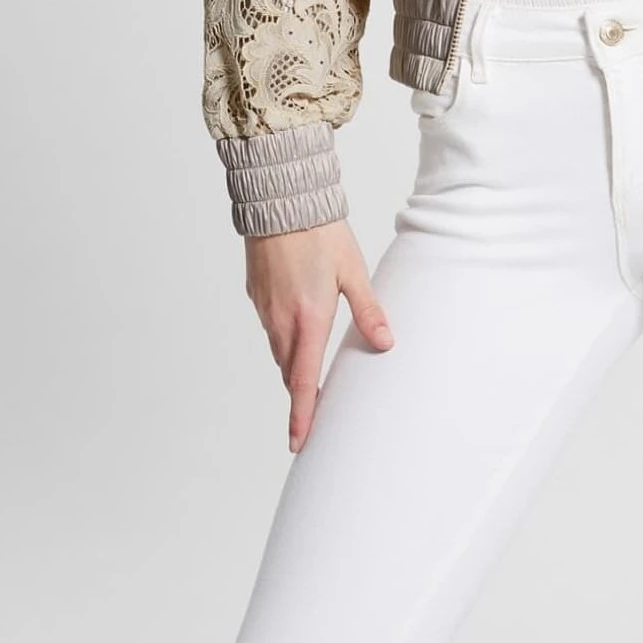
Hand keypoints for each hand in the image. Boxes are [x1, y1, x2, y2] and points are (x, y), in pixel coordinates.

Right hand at [244, 222, 393, 452]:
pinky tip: (296, 331)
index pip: (304, 380)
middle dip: (300, 397)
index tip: (299, 441)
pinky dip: (283, 340)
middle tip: (311, 419)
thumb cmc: (320, 233)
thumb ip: (368, 311)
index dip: (303, 414)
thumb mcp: (353, 272)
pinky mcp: (257, 295)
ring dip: (292, 368)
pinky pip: (270, 329)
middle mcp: (282, 319)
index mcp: (309, 318)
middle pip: (290, 371)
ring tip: (307, 380)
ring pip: (279, 352)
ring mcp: (266, 308)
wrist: (281, 202)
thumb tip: (386, 343)